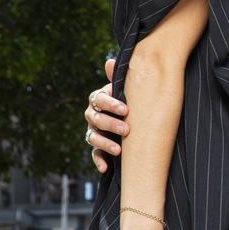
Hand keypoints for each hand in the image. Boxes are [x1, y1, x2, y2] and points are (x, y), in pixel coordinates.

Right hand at [84, 58, 128, 172]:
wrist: (135, 117)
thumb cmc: (131, 99)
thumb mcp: (128, 89)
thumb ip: (120, 78)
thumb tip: (110, 61)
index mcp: (99, 99)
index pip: (98, 99)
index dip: (110, 104)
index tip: (125, 109)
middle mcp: (93, 115)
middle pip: (95, 119)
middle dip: (110, 124)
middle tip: (127, 130)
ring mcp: (94, 131)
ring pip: (93, 137)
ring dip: (105, 143)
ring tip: (119, 150)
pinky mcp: (99, 147)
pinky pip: (95, 154)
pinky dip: (99, 161)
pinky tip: (106, 168)